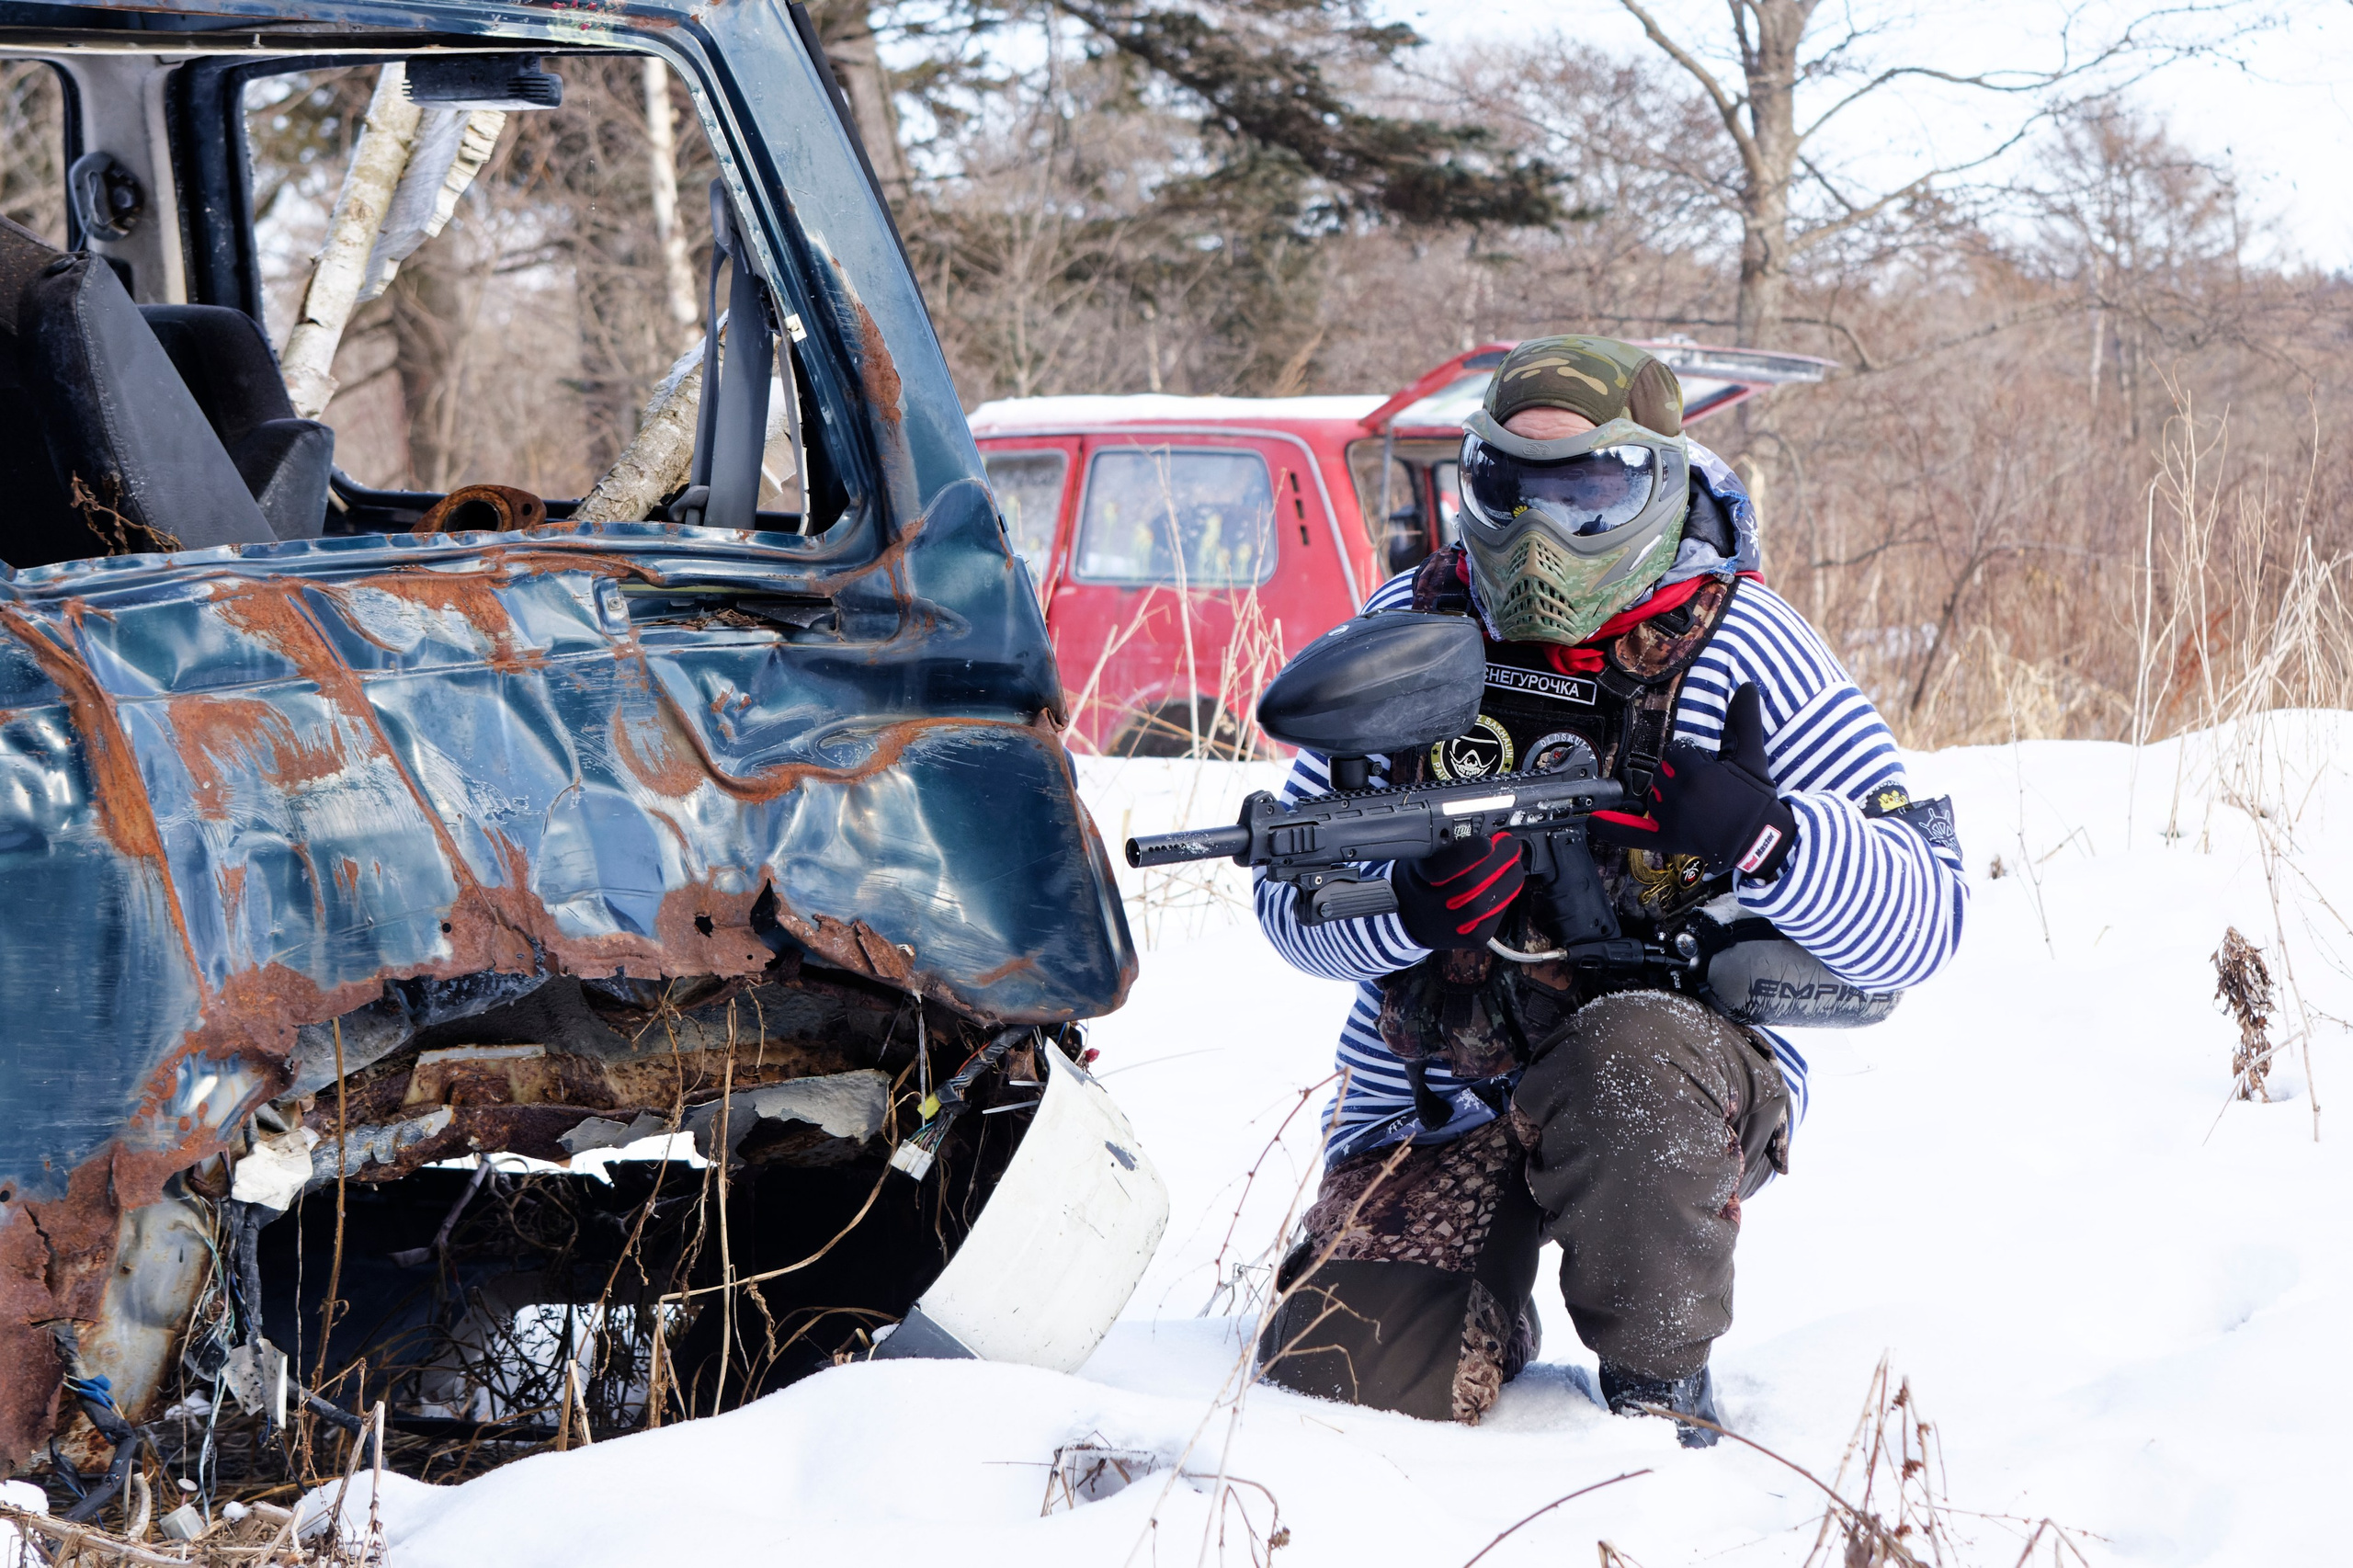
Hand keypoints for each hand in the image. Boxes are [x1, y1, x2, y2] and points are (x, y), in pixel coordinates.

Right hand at [1393, 831, 1525, 949]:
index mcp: (1416, 877)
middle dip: (1499, 860)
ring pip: (1486, 904)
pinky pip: (1493, 919)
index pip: (1441, 867)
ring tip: (1514, 865)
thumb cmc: (1422, 879)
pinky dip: (1506, 900)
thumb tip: (1486, 831)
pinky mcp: (1467, 939)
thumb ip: (1448, 845)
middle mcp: (1430, 904)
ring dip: (1508, 880)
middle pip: (1471, 884)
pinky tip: (1507, 886)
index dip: (1469, 854)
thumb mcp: (1422, 856)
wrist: (1410, 917)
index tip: (1488, 842)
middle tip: (1510, 845)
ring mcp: (1449, 925)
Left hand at [1590, 682, 1795, 879]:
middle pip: (1663, 772)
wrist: (1760, 839)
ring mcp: (1668, 819)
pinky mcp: (1665, 839)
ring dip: (1667, 797)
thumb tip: (1748, 686)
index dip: (1695, 760)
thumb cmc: (1755, 799)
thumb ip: (1744, 720)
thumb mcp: (1752, 756)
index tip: (1714, 773)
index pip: (1677, 752)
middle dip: (1682, 777)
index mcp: (1694, 772)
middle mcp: (1676, 795)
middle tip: (1709, 793)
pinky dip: (1612, 828)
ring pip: (1653, 796)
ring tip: (1698, 808)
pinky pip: (1631, 832)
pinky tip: (1595, 820)